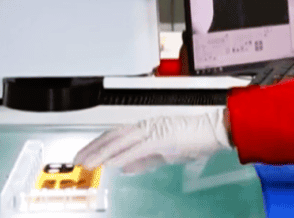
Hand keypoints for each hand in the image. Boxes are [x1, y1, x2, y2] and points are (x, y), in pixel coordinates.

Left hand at [74, 108, 231, 174]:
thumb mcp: (164, 153)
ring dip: (103, 152)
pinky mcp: (162, 138)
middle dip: (94, 148)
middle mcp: (147, 126)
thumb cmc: (196, 139)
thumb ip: (143, 160)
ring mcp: (154, 131)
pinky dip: (123, 155)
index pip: (116, 135)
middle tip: (78, 159)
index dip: (98, 145)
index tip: (85, 154)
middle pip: (113, 136)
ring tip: (89, 162)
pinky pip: (138, 148)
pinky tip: (112, 163)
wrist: (215, 131)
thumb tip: (124, 167)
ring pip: (121, 141)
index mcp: (147, 128)